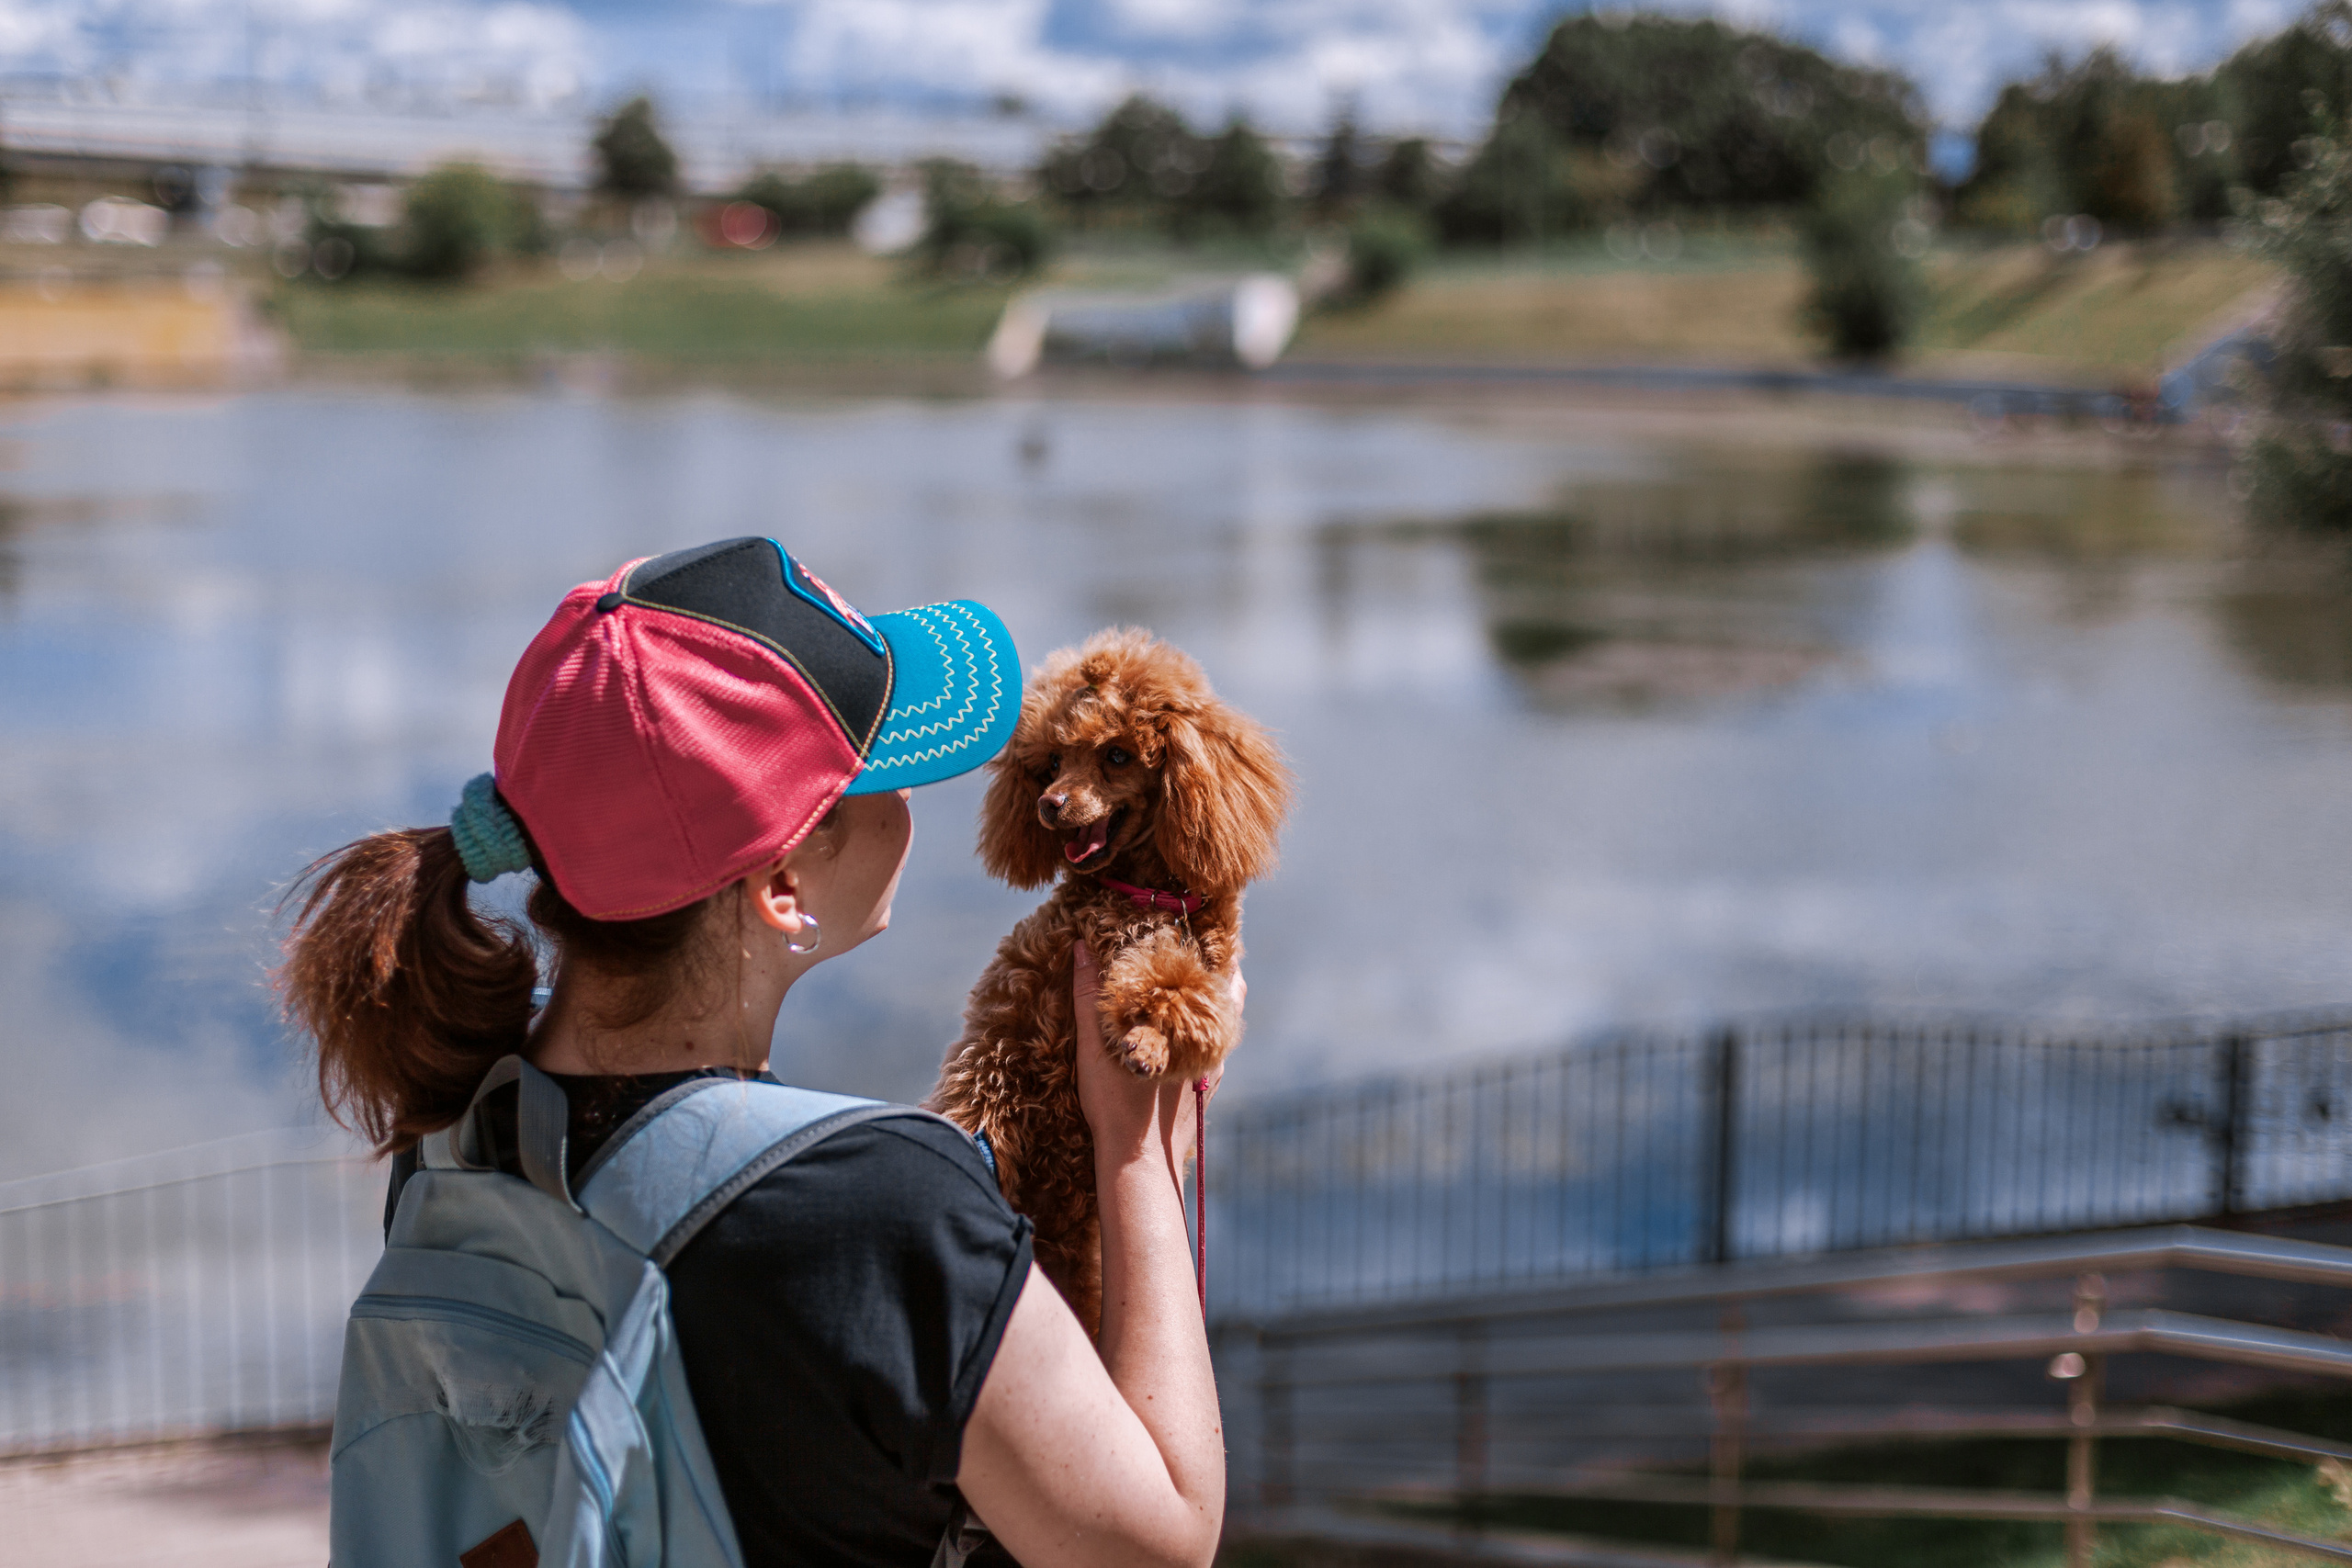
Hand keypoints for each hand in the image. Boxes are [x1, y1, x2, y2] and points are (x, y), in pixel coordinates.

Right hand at [1072, 942, 1224, 1176]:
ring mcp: (1213, 1069)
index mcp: (1196, 1026)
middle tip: (1194, 953)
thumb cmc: (1116, 1104)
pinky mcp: (1205, 1090)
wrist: (1137, 1165)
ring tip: (1185, 987)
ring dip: (1209, 1004)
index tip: (1205, 929)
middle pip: (1230, 997)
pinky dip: (1200, 1033)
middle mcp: (1214, 1045)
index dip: (1218, 950)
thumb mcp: (1097, 1045)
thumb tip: (1081, 946)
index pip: (1224, 975)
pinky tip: (1177, 1032)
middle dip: (1216, 974)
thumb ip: (1090, 995)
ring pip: (1223, 1025)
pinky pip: (1212, 1050)